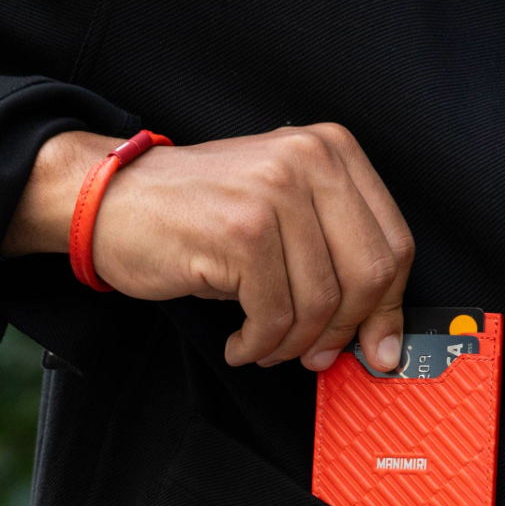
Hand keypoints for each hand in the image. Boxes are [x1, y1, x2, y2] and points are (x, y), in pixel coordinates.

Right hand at [1, 123, 413, 371]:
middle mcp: (310, 160)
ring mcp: (276, 192)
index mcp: (331, 149)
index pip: (394, 243)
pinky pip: (275, 315)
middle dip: (342, 332)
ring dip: (292, 344)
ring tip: (263, 346)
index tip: (377, 347)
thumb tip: (381, 340)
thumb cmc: (196, 214)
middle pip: (369, 275)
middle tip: (312, 356)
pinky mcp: (243, 231)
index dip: (388, 308)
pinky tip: (239, 342)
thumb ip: (335, 258)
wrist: (110, 200)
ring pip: (321, 303)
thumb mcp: (280, 215)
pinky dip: (258, 344)